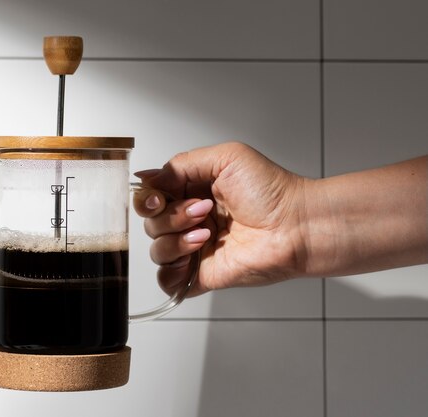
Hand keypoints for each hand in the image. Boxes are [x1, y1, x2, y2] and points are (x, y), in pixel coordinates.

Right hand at [134, 142, 307, 296]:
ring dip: (176, 240)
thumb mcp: (226, 158)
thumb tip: (146, 177)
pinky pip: (167, 280)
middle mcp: (191, 220)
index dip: (148, 197)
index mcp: (192, 191)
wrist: (296, 226)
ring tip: (207, 234)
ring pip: (156, 250)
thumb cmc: (272, 192)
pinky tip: (194, 256)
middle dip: (171, 216)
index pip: (151, 196)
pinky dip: (172, 270)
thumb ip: (181, 164)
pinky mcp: (201, 274)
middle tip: (203, 210)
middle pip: (150, 223)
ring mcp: (195, 248)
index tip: (159, 196)